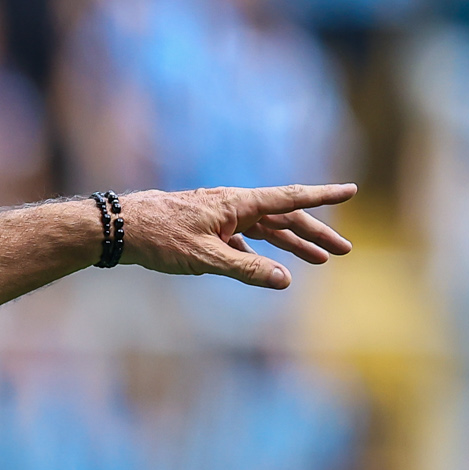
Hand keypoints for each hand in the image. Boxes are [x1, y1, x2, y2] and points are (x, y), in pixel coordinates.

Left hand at [119, 183, 355, 289]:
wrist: (117, 228)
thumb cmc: (159, 238)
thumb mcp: (206, 259)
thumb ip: (246, 269)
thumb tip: (285, 280)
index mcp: (237, 204)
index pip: (290, 198)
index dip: (322, 197)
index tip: (351, 190)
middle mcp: (232, 205)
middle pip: (284, 218)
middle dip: (315, 234)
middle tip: (344, 250)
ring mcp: (218, 216)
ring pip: (264, 229)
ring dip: (291, 244)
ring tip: (318, 260)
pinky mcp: (204, 229)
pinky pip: (241, 239)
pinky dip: (257, 252)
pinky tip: (268, 267)